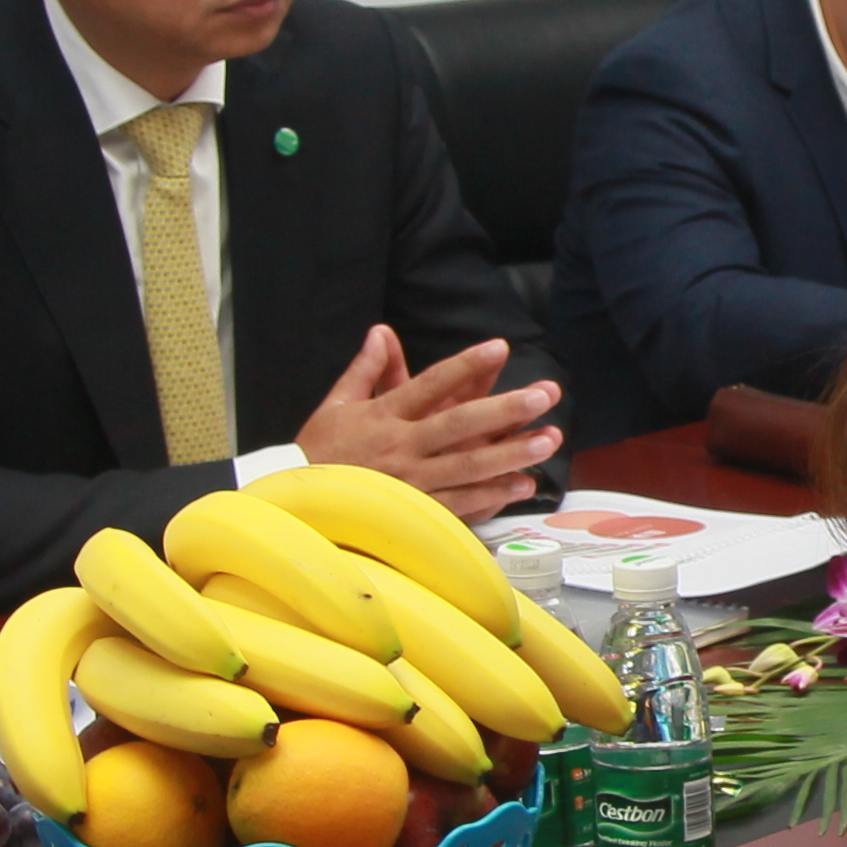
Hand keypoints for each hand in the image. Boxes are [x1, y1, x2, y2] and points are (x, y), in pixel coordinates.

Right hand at [294, 326, 563, 515]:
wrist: (296, 508)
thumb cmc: (318, 454)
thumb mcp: (336, 405)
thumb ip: (365, 369)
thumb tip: (381, 332)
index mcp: (384, 415)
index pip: (432, 383)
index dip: (467, 365)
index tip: (500, 347)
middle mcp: (402, 447)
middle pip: (461, 424)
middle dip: (506, 409)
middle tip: (545, 394)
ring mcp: (412, 483)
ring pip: (469, 466)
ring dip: (512, 453)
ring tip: (550, 440)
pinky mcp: (417, 514)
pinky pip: (462, 503)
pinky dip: (494, 494)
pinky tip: (524, 483)